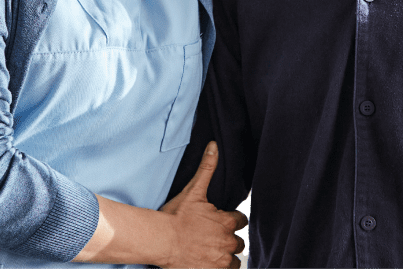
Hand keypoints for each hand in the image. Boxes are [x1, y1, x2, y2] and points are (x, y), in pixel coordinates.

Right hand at [159, 142, 246, 268]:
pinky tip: (210, 263)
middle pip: (239, 242)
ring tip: (214, 252)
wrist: (161, 240)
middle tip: (215, 237)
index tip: (224, 221)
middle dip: (230, 239)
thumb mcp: (193, 190)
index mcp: (226, 222)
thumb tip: (214, 146)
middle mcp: (227, 242)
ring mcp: (220, 261)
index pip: (241, 220)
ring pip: (234, 261)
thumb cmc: (176, 215)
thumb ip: (207, 168)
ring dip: (227, 256)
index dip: (233, 220)